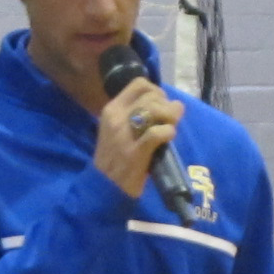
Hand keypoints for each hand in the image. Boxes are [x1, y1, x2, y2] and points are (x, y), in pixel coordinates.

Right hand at [94, 77, 183, 201]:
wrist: (102, 188)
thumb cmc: (113, 159)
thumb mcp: (115, 130)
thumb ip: (134, 114)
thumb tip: (164, 103)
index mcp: (112, 110)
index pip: (139, 84)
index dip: (156, 90)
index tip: (160, 103)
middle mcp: (117, 118)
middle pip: (151, 96)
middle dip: (166, 104)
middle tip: (169, 118)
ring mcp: (125, 136)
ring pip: (155, 109)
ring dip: (170, 116)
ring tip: (171, 126)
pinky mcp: (135, 153)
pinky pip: (157, 133)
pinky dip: (168, 132)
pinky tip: (169, 137)